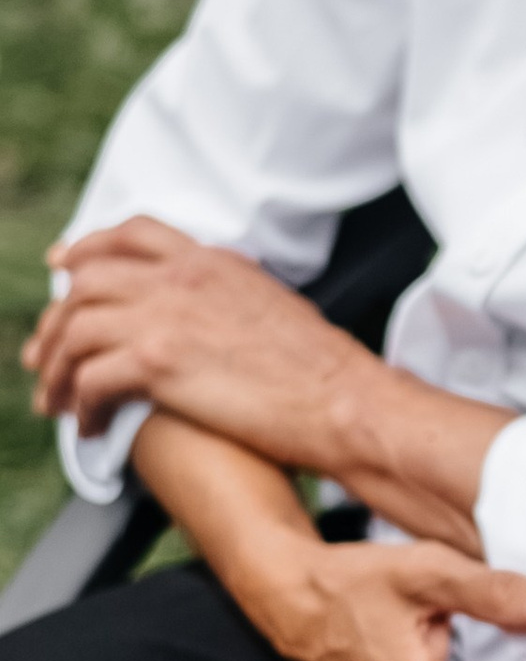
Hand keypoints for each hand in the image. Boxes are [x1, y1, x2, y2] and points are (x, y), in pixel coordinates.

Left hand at [30, 218, 374, 456]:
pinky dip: (80, 405)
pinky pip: (91, 379)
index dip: (86, 249)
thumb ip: (230, 298)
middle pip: (87, 283)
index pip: (131, 236)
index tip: (63, 267)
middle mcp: (182, 279)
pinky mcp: (158, 364)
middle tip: (43, 355)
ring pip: (76, 331)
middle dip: (55, 322)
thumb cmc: (326, 373)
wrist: (347, 403)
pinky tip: (88, 425)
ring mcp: (166, 317)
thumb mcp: (274, 307)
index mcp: (212, 262)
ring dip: (57, 370)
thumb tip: (213, 317)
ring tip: (57, 402)